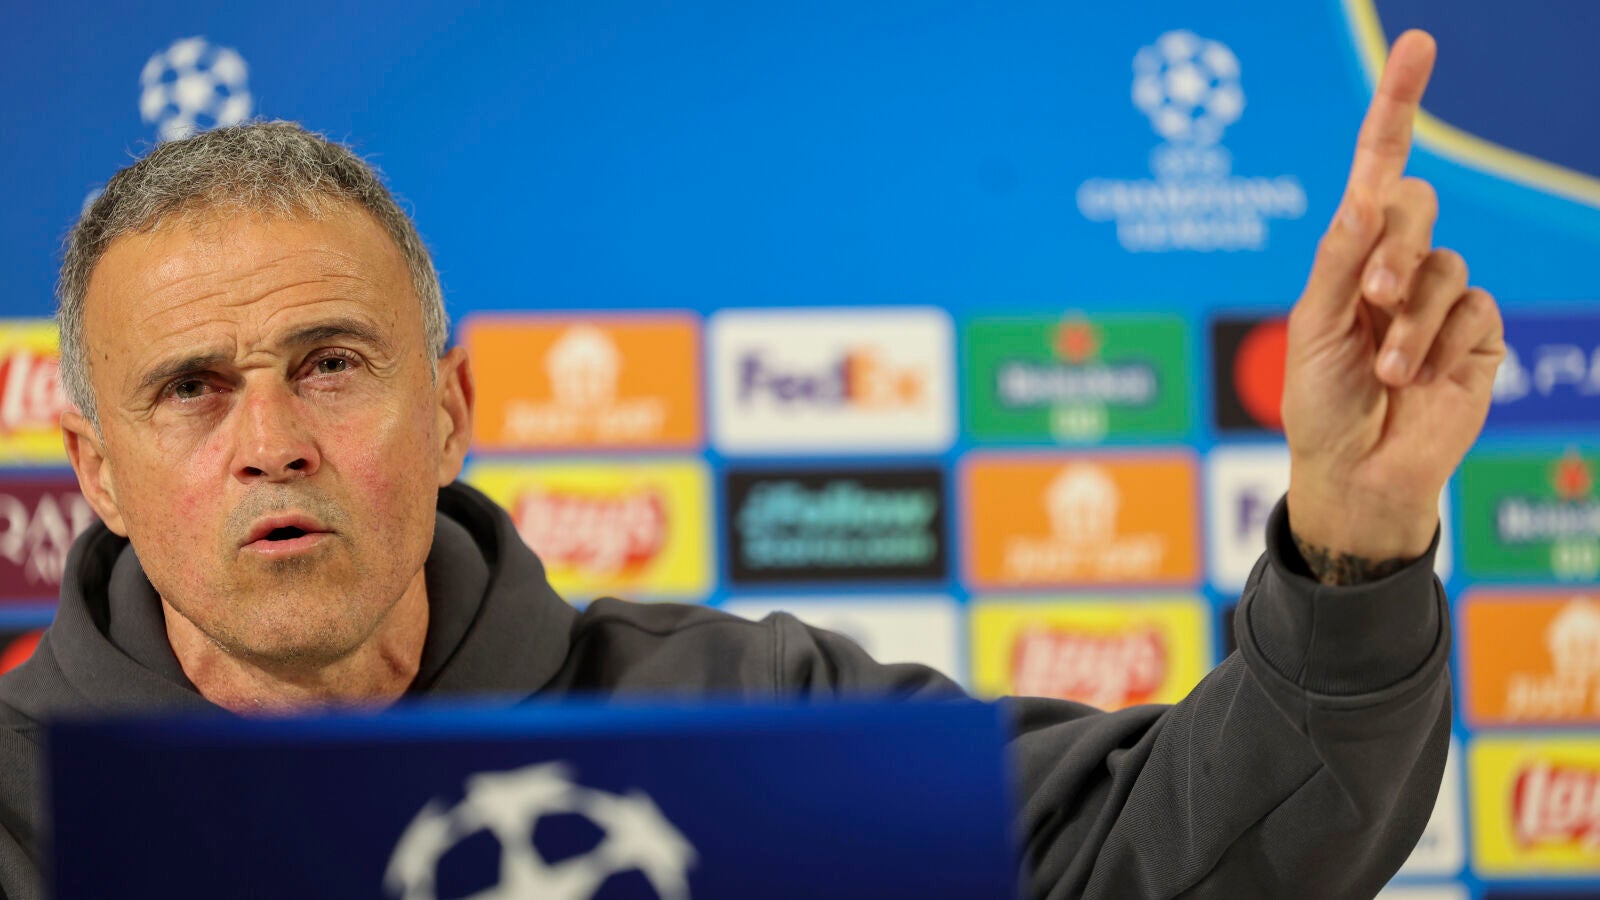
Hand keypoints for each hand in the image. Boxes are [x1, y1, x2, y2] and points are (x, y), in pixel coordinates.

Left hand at [1283, 29, 1505, 577]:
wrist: (1352, 473)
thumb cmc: (1318, 402)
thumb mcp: (1314, 326)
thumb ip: (1342, 258)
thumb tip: (1368, 191)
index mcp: (1350, 255)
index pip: (1377, 169)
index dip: (1398, 107)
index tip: (1418, 45)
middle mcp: (1398, 266)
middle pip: (1416, 206)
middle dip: (1395, 247)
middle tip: (1374, 299)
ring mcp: (1440, 301)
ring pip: (1446, 267)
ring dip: (1411, 321)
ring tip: (1385, 370)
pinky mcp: (1476, 337)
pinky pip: (1475, 311)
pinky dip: (1439, 345)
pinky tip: (1415, 381)